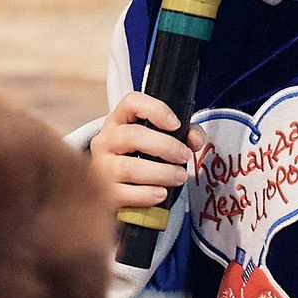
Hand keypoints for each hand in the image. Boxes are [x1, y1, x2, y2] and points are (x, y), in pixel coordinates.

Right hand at [88, 92, 207, 212]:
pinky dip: (148, 194)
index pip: (131, 102)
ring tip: (178, 177)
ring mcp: (102, 167)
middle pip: (132, 136)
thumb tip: (195, 140)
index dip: (156, 109)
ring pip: (129, 168)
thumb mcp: (158, 139)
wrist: (112, 190)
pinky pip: (126, 194)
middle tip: (184, 156)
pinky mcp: (106, 193)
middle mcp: (106, 141)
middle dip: (165, 146)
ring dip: (162, 173)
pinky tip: (161, 193)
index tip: (176, 124)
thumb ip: (184, 134)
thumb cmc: (139, 159)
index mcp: (119, 121)